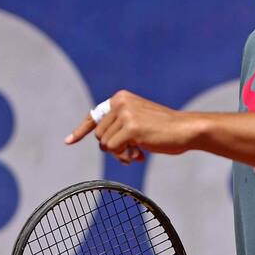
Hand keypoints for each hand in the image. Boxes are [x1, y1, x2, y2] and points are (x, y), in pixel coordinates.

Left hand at [65, 90, 192, 163]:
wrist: (186, 129)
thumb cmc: (164, 130)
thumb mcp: (138, 121)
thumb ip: (120, 127)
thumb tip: (103, 143)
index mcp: (121, 98)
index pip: (95, 116)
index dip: (81, 131)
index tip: (69, 141)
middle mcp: (120, 102)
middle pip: (99, 135)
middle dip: (113, 147)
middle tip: (132, 151)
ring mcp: (125, 114)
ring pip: (105, 144)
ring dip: (120, 153)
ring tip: (138, 151)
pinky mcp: (131, 127)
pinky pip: (114, 149)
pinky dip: (125, 156)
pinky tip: (141, 154)